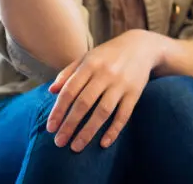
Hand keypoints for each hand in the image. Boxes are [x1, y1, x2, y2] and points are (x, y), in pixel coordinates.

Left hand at [47, 29, 158, 151]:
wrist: (142, 46)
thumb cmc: (109, 54)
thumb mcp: (88, 57)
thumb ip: (69, 72)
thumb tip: (51, 91)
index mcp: (90, 64)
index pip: (70, 91)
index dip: (59, 111)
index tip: (50, 128)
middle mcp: (105, 74)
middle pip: (84, 103)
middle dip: (70, 125)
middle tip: (59, 142)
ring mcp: (121, 84)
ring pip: (103, 111)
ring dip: (88, 131)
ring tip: (76, 147)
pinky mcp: (135, 92)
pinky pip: (124, 114)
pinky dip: (114, 130)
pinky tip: (104, 143)